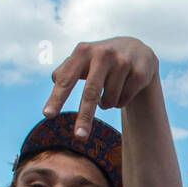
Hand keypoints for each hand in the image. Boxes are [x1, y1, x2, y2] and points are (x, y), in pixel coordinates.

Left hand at [43, 37, 160, 138]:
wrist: (136, 49)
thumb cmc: (101, 59)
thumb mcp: (83, 59)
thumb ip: (66, 70)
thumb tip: (55, 79)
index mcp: (84, 51)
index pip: (67, 79)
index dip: (57, 98)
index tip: (47, 115)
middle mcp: (103, 54)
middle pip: (91, 93)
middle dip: (85, 117)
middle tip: (79, 137)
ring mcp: (123, 62)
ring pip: (109, 100)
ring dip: (106, 104)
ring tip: (109, 92)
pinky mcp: (140, 73)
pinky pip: (124, 101)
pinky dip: (120, 102)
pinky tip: (123, 89)